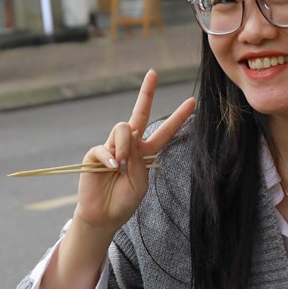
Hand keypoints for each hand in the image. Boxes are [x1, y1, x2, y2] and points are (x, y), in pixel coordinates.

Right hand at [73, 69, 194, 233]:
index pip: (164, 131)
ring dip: (125, 148)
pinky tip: (114, 169)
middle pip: (139, 113)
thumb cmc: (125, 201)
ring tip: (122, 168)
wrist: (104, 215)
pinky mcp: (96, 154)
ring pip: (123, 129)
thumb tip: (127, 137)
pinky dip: (111, 158)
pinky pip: (105, 148)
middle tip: (154, 73)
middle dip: (147, 93)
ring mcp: (112, 147)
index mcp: (146, 153)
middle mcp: (129, 145)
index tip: (191, 101)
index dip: (177, 118)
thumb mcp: (141, 182)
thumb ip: (138, 159)